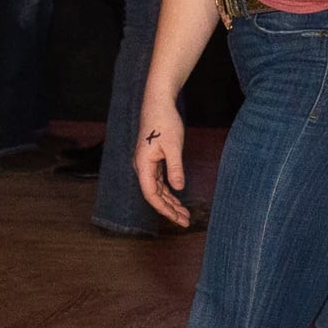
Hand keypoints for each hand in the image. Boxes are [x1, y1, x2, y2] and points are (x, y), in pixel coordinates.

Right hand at [135, 98, 190, 224]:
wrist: (158, 105)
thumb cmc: (165, 123)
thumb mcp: (173, 146)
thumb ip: (175, 167)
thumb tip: (178, 188)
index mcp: (143, 165)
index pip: (151, 194)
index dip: (164, 209)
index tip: (178, 218)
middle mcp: (142, 167)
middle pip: (154, 195)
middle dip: (169, 210)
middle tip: (185, 221)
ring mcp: (146, 165)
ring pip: (157, 190)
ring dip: (170, 202)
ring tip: (184, 214)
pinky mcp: (152, 161)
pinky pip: (159, 182)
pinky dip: (169, 191)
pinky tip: (177, 199)